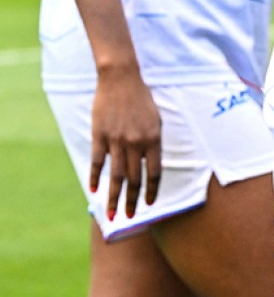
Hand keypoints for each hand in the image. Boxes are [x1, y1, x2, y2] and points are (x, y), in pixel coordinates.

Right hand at [89, 64, 161, 220]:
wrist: (121, 79)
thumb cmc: (142, 100)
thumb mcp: (156, 120)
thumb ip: (154, 143)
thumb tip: (151, 167)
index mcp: (153, 139)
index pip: (154, 172)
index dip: (151, 190)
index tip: (149, 204)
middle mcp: (135, 142)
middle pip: (134, 178)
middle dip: (133, 200)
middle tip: (130, 217)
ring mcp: (116, 140)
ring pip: (115, 175)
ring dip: (114, 197)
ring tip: (113, 214)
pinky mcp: (99, 135)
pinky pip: (97, 161)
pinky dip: (95, 177)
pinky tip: (94, 190)